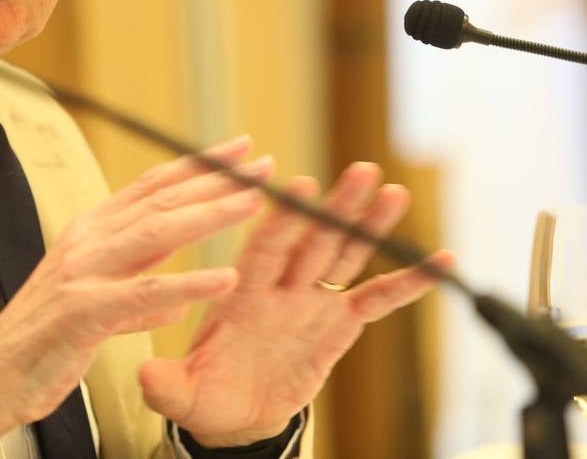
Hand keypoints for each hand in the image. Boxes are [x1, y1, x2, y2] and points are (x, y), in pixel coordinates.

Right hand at [0, 137, 272, 456]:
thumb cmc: (44, 343)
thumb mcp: (97, 304)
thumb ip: (137, 290)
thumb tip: (178, 292)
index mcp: (89, 233)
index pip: (150, 187)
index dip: (197, 166)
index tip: (239, 150)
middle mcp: (86, 241)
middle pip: (160, 199)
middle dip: (215, 179)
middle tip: (261, 166)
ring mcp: (82, 272)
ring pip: (156, 232)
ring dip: (209, 214)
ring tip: (253, 203)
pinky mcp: (82, 311)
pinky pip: (144, 292)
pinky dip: (188, 282)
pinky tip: (225, 279)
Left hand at [138, 161, 452, 447]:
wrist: (231, 414)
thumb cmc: (205, 394)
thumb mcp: (183, 394)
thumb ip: (169, 385)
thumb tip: (147, 377)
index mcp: (241, 293)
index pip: (263, 248)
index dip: (280, 219)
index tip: (297, 187)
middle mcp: (279, 288)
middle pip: (311, 241)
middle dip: (335, 208)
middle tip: (359, 171)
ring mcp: (310, 302)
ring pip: (343, 255)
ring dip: (368, 226)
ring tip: (394, 193)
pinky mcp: (337, 326)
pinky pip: (376, 299)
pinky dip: (407, 281)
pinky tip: (439, 260)